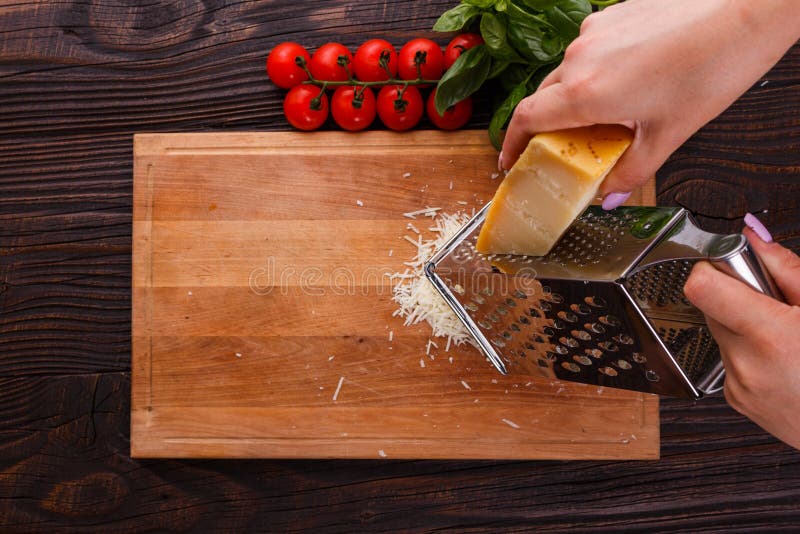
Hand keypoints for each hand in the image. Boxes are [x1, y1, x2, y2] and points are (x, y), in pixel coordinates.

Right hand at [500, 0, 799, 207]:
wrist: (748, 10)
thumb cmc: (712, 68)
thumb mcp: (668, 134)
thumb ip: (631, 170)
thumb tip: (609, 196)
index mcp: (586, 93)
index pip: (526, 119)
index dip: (511, 144)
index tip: (510, 161)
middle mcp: (580, 58)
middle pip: (544, 98)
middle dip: (549, 126)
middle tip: (567, 149)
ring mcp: (594, 32)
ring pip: (569, 72)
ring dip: (577, 97)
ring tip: (612, 112)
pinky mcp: (611, 14)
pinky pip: (590, 49)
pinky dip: (598, 70)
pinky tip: (631, 78)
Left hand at [684, 218, 799, 449]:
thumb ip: (786, 269)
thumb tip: (752, 235)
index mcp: (770, 337)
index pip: (700, 286)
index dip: (713, 267)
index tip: (735, 265)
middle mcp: (746, 364)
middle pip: (710, 305)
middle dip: (739, 295)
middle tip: (778, 304)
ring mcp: (738, 385)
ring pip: (720, 332)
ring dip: (746, 325)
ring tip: (787, 337)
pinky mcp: (736, 399)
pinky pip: (729, 359)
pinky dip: (750, 352)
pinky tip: (783, 361)